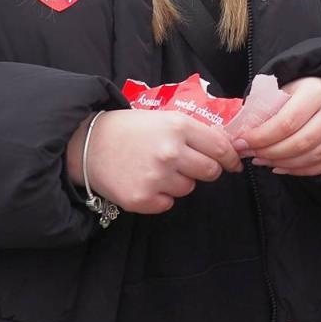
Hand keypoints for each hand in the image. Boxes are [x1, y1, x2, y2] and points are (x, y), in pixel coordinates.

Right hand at [66, 109, 240, 214]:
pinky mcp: (143, 199)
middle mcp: (170, 152)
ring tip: (157, 168)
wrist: (87, 144)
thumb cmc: (129, 129)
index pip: (220, 147)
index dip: (231, 157)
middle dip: (205, 169)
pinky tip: (145, 181)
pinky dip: (161, 196)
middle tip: (189, 164)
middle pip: (210, 171)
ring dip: (179, 181)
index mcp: (178, 126)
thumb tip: (228, 145)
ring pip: (189, 188)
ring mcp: (156, 177)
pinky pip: (168, 203)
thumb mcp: (163, 119)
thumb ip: (195, 131)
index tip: (234, 163)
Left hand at [234, 77, 320, 175]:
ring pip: (313, 157)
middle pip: (300, 143)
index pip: (286, 122)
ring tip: (264, 161)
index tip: (241, 143)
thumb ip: (266, 107)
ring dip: (283, 164)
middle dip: (270, 153)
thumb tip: (240, 131)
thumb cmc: (307, 92)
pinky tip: (283, 168)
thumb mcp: (287, 89)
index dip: (261, 137)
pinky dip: (302, 171)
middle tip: (252, 155)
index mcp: (317, 92)